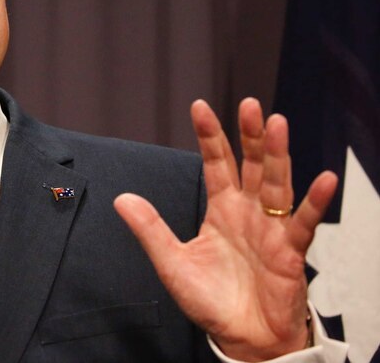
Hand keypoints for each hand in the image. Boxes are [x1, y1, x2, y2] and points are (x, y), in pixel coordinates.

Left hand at [114, 98, 337, 360]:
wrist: (241, 338)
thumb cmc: (210, 301)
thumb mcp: (171, 262)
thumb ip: (150, 229)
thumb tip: (121, 199)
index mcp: (221, 209)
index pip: (216, 164)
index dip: (209, 136)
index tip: (200, 107)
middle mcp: (248, 212)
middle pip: (251, 164)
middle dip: (249, 135)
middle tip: (250, 105)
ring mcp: (271, 228)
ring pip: (277, 183)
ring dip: (278, 154)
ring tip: (277, 124)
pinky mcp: (290, 251)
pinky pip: (304, 223)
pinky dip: (315, 202)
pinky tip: (323, 180)